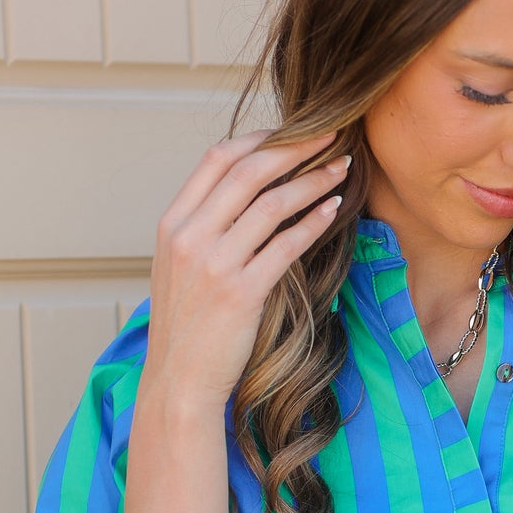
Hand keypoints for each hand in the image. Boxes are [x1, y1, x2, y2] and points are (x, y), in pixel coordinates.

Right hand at [145, 127, 350, 409]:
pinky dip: (313, 222)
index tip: (292, 130)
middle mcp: (188, 236)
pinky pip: (285, 245)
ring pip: (271, 204)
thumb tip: (244, 197)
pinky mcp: (239, 292)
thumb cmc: (187, 329)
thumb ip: (204, 229)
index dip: (259, 138)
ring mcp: (213, 264)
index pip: (216, 158)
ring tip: (341, 168)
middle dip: (296, 146)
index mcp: (172, 223)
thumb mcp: (180, 268)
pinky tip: (334, 210)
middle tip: (332, 134)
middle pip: (248, 171)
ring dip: (313, 180)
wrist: (179, 381)